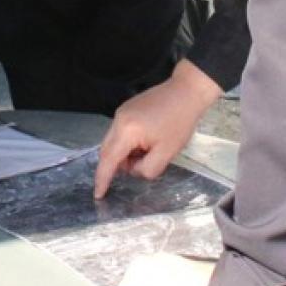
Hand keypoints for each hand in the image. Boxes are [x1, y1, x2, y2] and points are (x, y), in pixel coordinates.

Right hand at [94, 60, 223, 198]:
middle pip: (107, 152)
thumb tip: (135, 170)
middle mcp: (118, 120)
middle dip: (119, 165)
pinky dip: (129, 143)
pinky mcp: (126, 109)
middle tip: (140, 166)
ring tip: (150, 150)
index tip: (98, 195)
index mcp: (127, 131)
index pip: (109, 161)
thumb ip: (147, 169)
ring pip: (114, 143)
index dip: (102, 180)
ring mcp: (121, 112)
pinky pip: (120, 133)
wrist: (187, 91)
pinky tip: (148, 141)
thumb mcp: (167, 152)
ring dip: (126, 154)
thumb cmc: (180, 121)